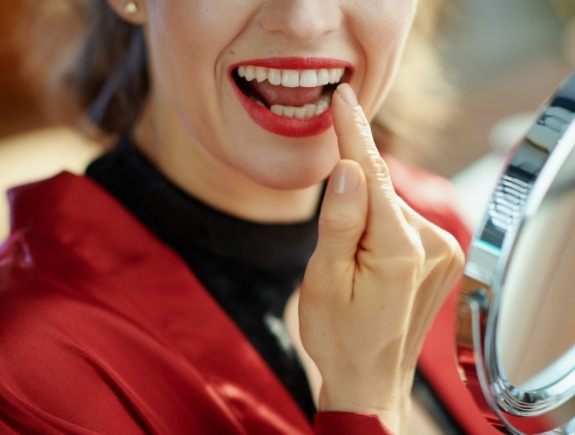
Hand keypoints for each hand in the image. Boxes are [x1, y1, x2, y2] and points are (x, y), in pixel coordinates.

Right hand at [298, 84, 463, 433]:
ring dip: (365, 217)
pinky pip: (402, 223)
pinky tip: (368, 260)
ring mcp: (443, 251)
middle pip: (381, 191)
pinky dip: (380, 226)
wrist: (370, 380)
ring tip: (349, 265)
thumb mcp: (324, 280)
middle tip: (331, 245)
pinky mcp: (442, 258)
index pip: (373, 174)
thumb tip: (349, 168)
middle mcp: (433, 244)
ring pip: (390, 207)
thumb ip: (340, 221)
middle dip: (351, 195)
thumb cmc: (339, 335)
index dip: (353, 133)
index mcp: (399, 249)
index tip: (342, 97)